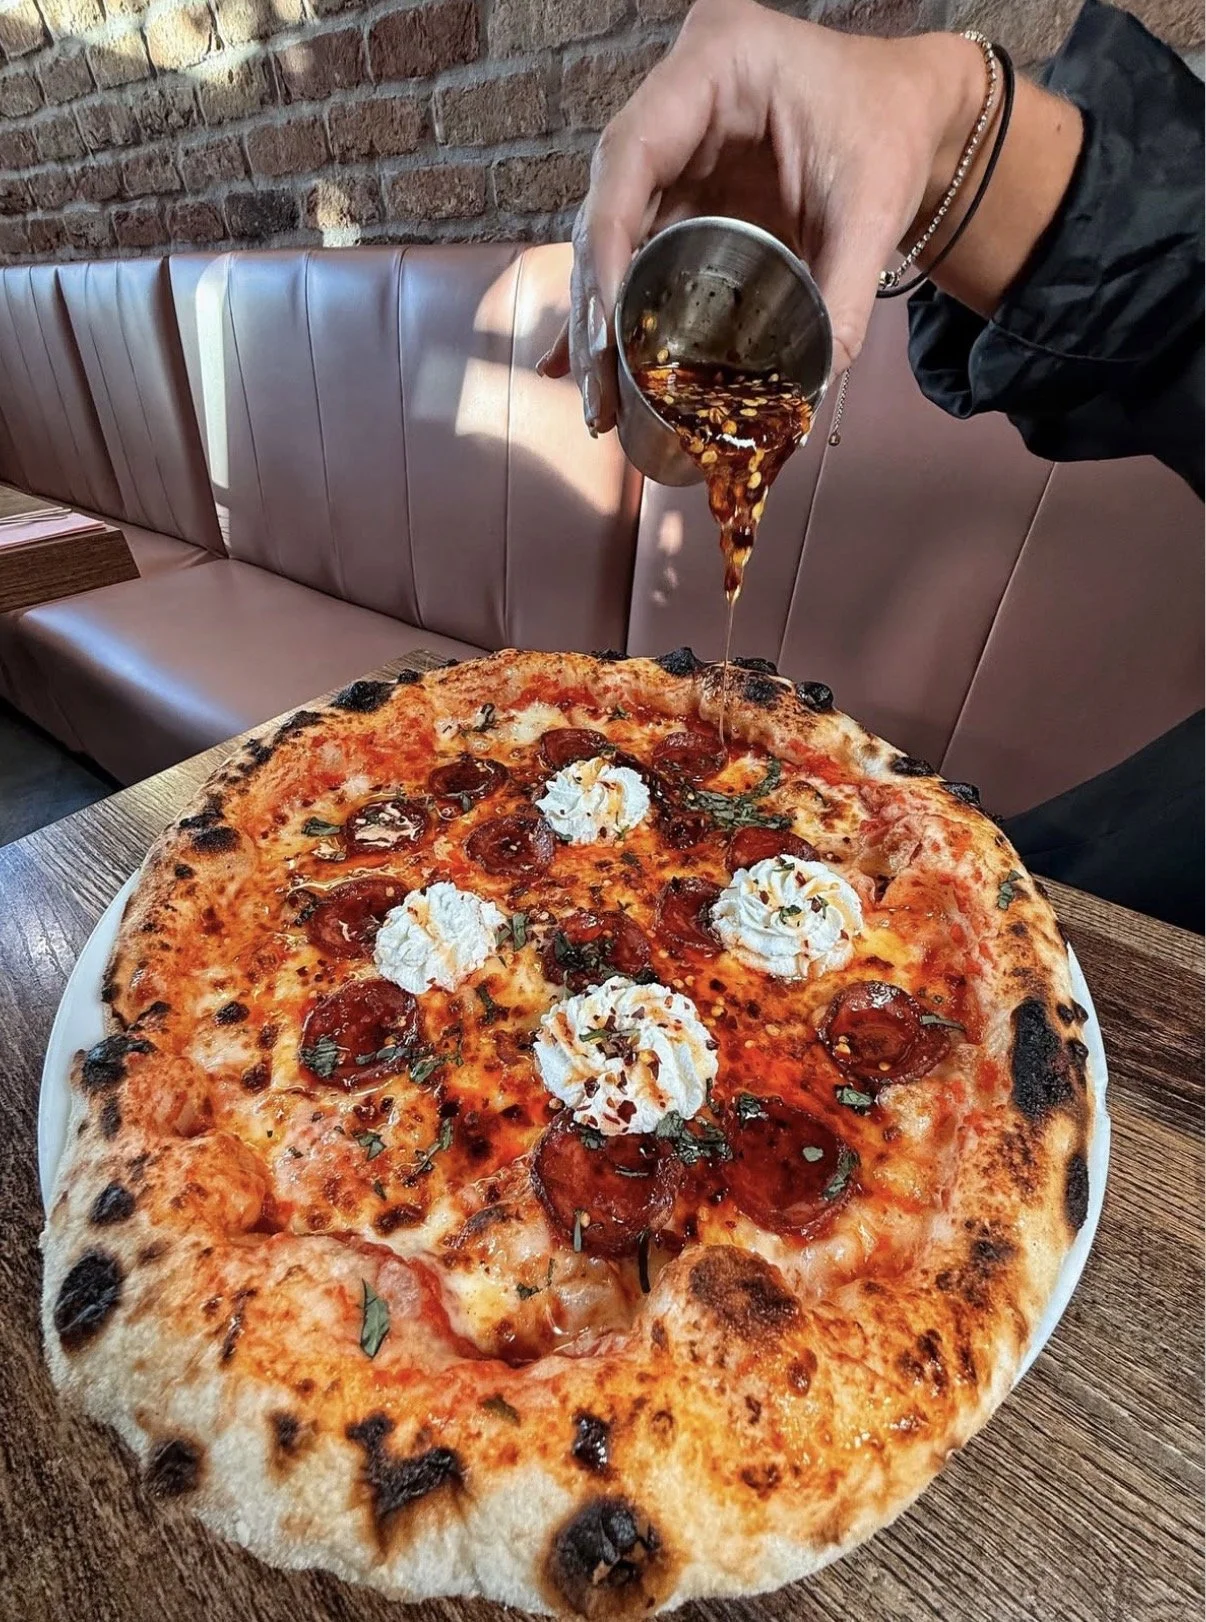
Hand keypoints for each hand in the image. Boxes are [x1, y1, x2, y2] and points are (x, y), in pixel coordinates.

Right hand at [539, 0, 985, 432]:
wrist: (910, 115)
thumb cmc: (891, 133)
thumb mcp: (874, 211)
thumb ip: (840, 298)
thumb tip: (800, 397)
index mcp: (717, 62)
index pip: (631, 155)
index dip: (607, 245)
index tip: (608, 328)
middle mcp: (675, 99)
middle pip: (606, 206)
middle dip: (598, 308)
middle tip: (598, 391)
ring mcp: (669, 144)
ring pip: (610, 238)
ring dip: (601, 323)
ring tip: (601, 400)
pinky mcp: (675, 186)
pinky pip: (634, 250)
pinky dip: (618, 311)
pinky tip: (590, 366)